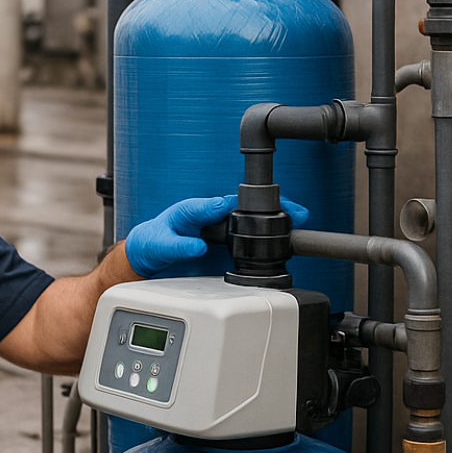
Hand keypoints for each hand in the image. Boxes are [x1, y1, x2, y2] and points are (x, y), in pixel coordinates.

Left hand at [123, 194, 309, 277]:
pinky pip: (251, 228)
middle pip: (247, 205)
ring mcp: (221, 222)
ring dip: (277, 214)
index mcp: (194, 209)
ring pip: (253, 215)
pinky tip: (288, 232)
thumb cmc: (154, 241)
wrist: (150, 250)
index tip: (265, 211)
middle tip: (298, 212)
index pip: (224, 203)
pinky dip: (270, 229)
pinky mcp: (227, 234)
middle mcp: (211, 212)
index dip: (246, 205)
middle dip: (274, 205)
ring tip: (301, 218)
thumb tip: (197, 246)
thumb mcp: (159, 244)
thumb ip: (176, 246)